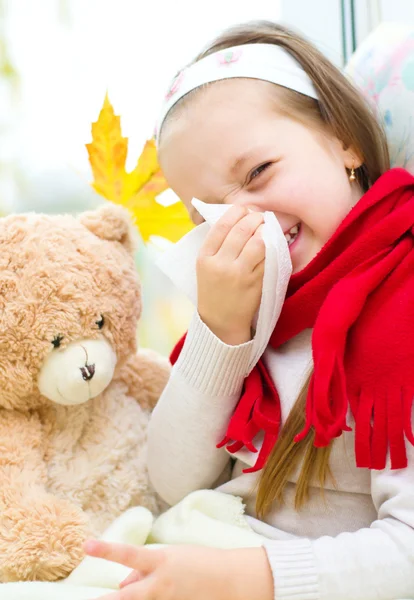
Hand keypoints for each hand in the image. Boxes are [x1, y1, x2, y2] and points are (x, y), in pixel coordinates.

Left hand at [84, 540, 272, 599]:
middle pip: (126, 596)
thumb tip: (123, 586)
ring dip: (135, 594)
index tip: (86, 545)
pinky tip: (169, 590)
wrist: (231, 581)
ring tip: (152, 584)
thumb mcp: (172, 557)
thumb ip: (145, 569)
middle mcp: (160, 585)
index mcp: (161, 562)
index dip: (106, 550)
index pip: (128, 554)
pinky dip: (151, 599)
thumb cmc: (200, 562)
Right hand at [196, 206, 264, 344]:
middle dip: (253, 217)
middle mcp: (220, 264)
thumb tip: (236, 218)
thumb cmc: (213, 290)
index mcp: (205, 257)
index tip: (243, 209)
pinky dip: (271, 247)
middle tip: (259, 215)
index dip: (236, 212)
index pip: (221, 225)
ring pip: (257, 242)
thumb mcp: (205, 267)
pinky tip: (271, 243)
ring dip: (264, 230)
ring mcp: (239, 274)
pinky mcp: (255, 282)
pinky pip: (267, 258)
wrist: (220, 322)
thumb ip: (216, 245)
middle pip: (241, 230)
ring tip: (265, 228)